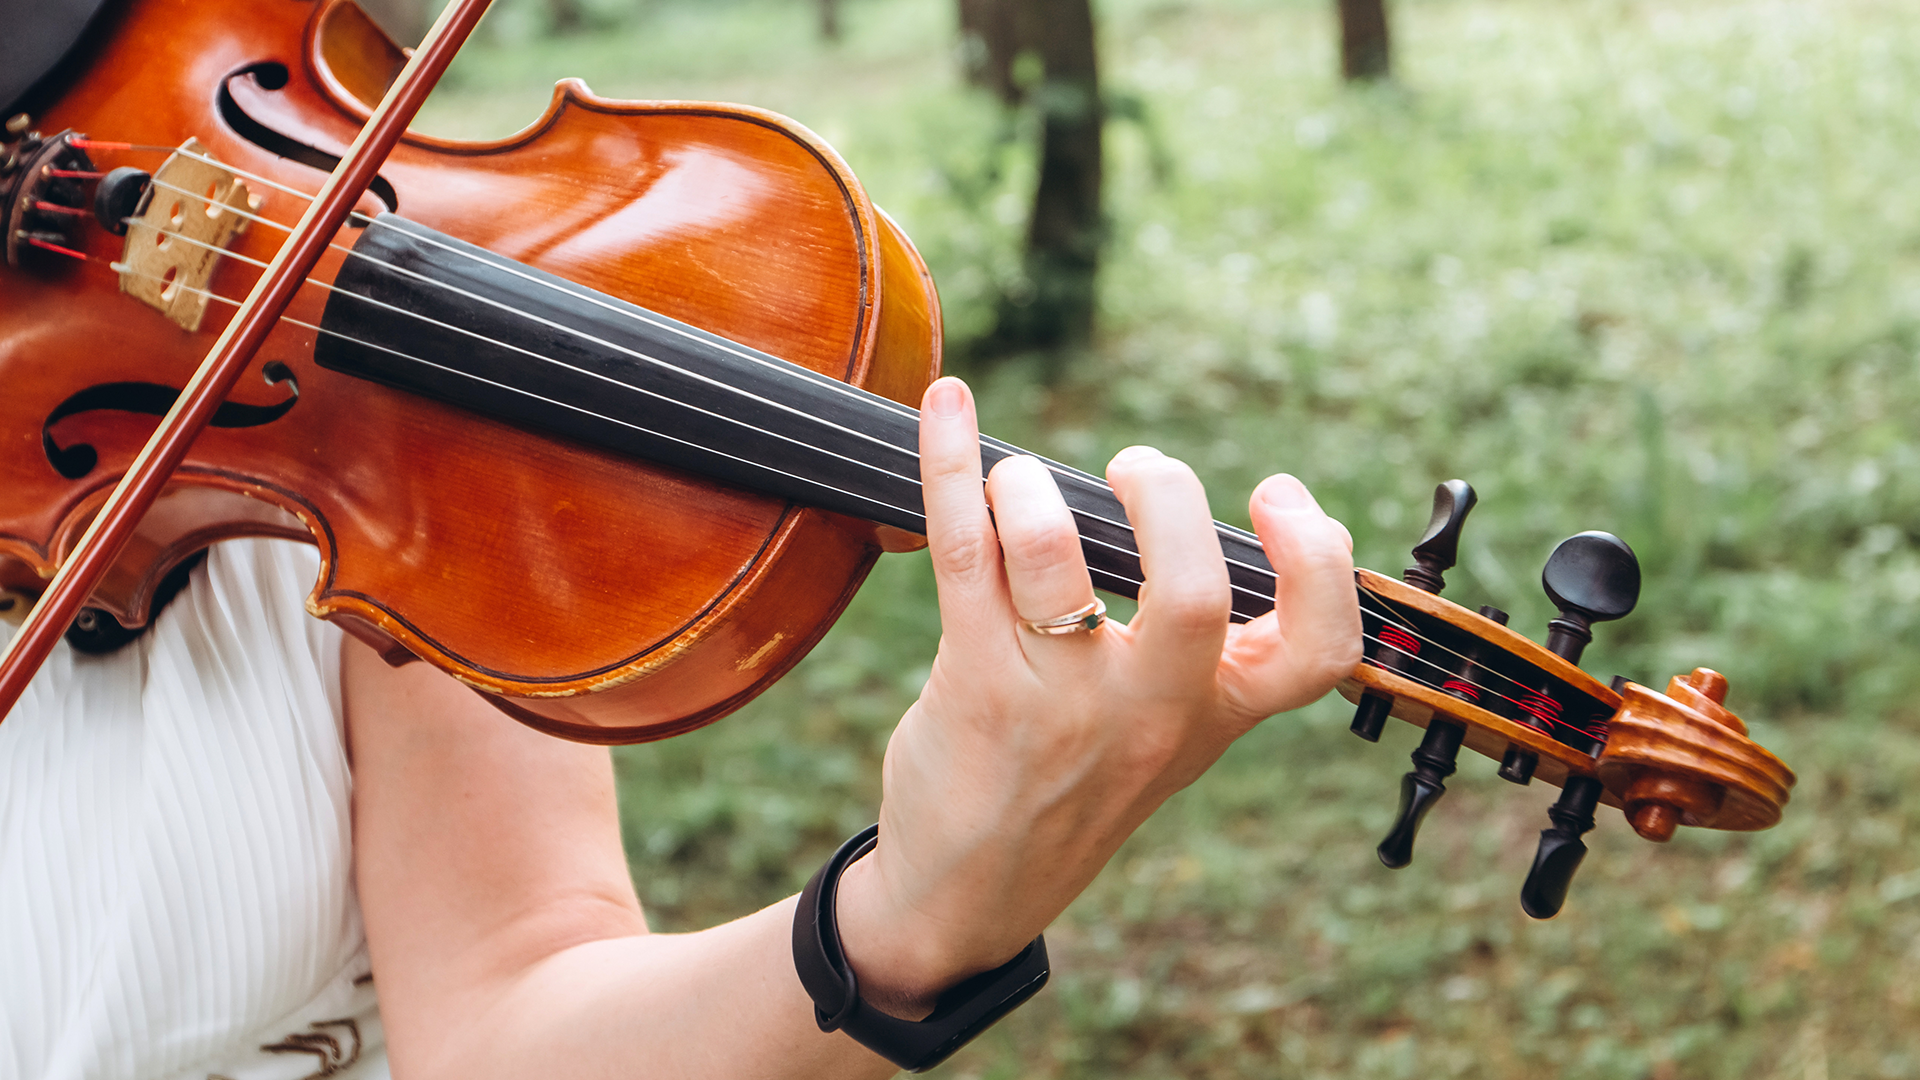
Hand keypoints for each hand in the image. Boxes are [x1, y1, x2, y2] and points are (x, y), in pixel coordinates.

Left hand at [834, 376, 1359, 1016]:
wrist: (970, 895)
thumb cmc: (1069, 787)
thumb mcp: (1162, 734)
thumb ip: (1193, 650)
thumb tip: (1172, 505)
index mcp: (1214, 716)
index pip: (1319, 649)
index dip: (1320, 560)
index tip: (1275, 497)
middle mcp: (1148, 713)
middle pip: (1193, 592)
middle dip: (1165, 497)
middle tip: (1132, 468)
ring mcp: (1059, 704)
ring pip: (1054, 558)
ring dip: (1028, 487)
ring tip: (1015, 478)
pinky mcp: (974, 688)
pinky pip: (964, 553)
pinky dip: (950, 464)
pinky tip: (946, 411)